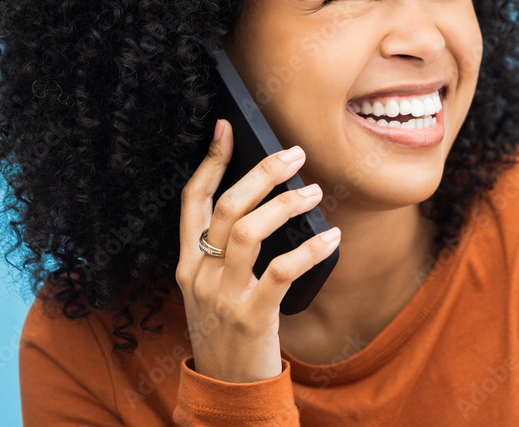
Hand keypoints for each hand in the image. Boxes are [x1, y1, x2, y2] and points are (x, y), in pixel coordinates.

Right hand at [176, 118, 340, 382]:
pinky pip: (282, 272)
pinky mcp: (251, 318)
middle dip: (262, 174)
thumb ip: (225, 251)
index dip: (209, 161)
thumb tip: (267, 200)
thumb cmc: (227, 329)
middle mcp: (199, 274)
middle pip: (226, 207)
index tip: (227, 128)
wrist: (227, 390)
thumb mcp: (212, 288)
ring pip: (248, 231)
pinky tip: (331, 239)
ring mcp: (223, 296)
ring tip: (314, 192)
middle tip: (294, 155)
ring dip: (285, 205)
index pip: (192, 200)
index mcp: (187, 262)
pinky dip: (310, 250)